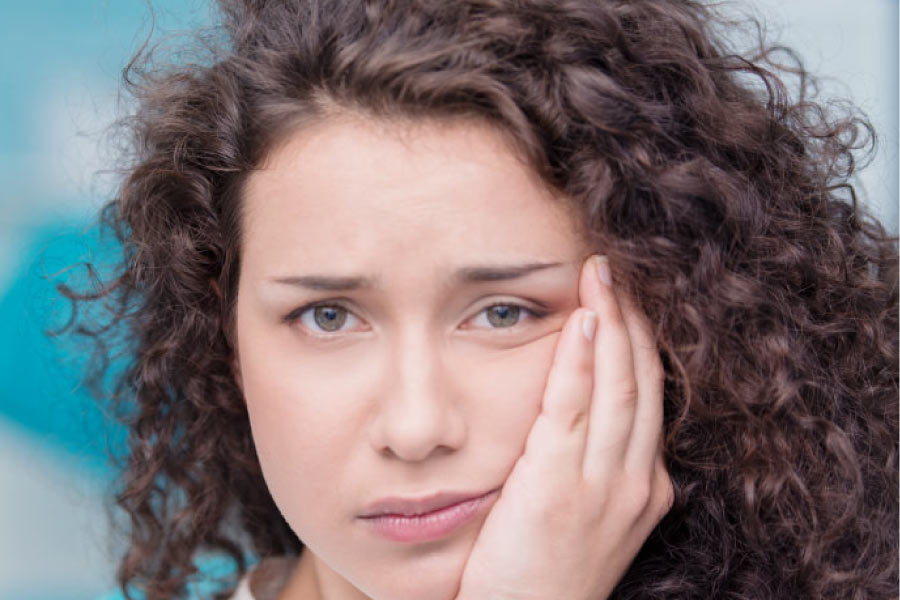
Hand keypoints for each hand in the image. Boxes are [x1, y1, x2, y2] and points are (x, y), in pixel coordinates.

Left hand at [453, 254, 673, 599]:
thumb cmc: (544, 575)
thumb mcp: (586, 519)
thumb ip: (589, 466)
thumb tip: (575, 413)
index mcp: (646, 487)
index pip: (650, 396)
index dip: (640, 342)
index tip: (627, 300)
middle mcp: (636, 482)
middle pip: (641, 380)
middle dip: (632, 318)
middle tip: (615, 268)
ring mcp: (603, 485)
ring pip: (617, 384)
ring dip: (611, 322)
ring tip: (600, 274)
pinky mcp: (558, 486)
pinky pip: (572, 406)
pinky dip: (580, 358)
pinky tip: (581, 318)